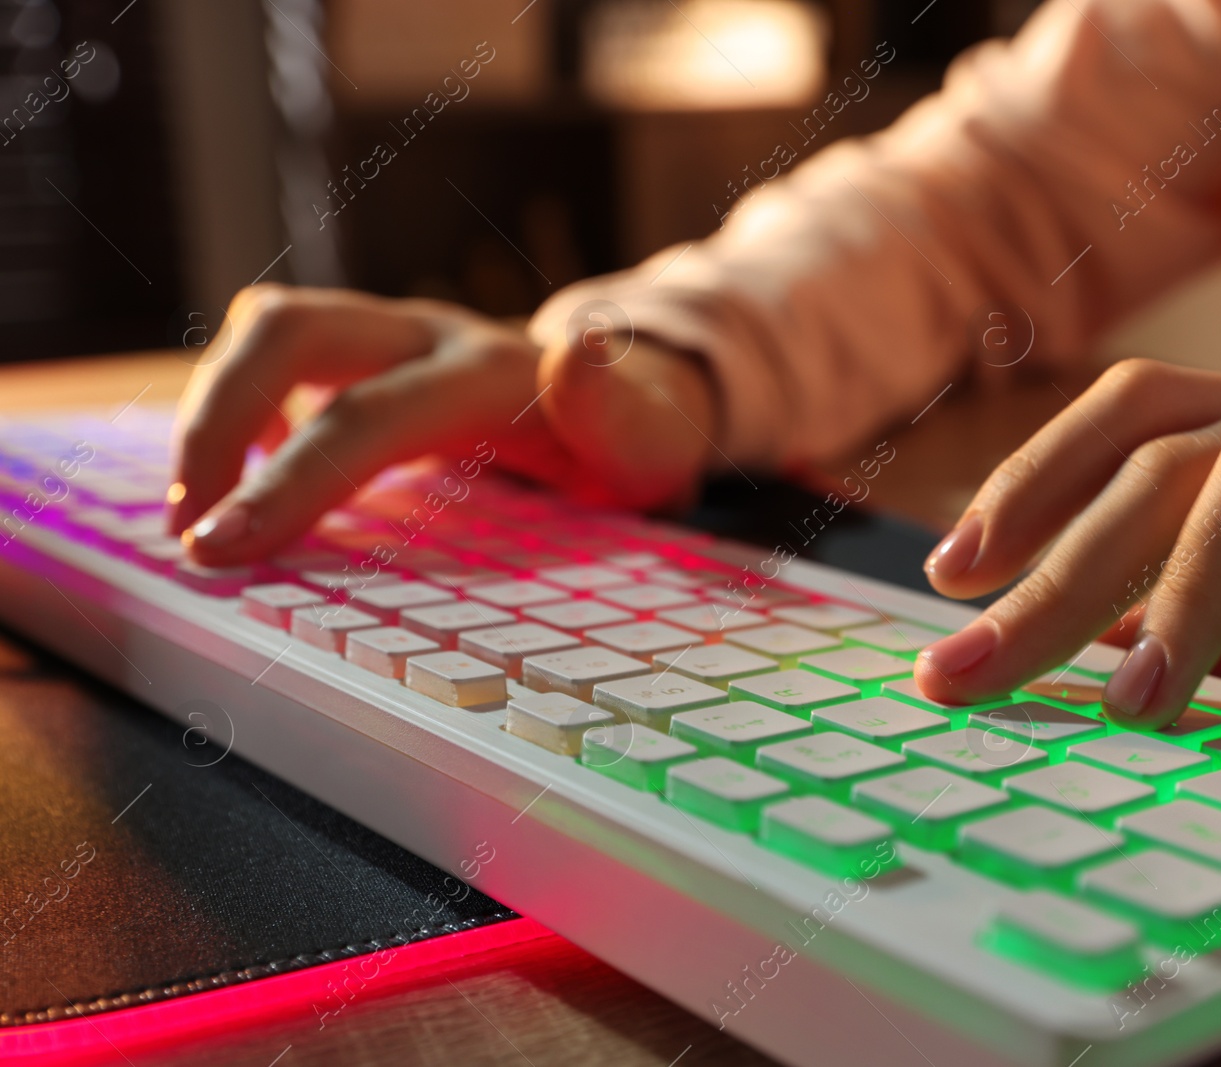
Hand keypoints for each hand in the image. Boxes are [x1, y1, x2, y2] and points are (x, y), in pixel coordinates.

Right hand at [168, 285, 716, 564]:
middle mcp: (430, 335)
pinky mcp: (371, 347)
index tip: (223, 548)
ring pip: (271, 328)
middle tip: (193, 534)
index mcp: (489, 371)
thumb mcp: (648, 444)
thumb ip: (614, 408)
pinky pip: (279, 350)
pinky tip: (246, 479)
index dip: (291, 479)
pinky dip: (240, 405)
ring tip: (197, 513)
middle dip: (218, 425)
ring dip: (214, 412)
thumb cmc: (633, 443)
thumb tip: (583, 344)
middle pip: (292, 333)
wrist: (637, 397)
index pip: (369, 416)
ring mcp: (394, 333)